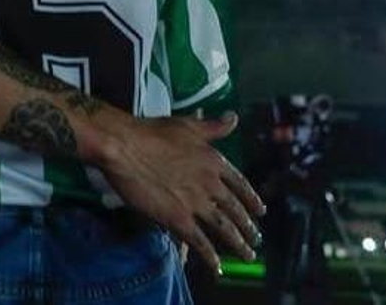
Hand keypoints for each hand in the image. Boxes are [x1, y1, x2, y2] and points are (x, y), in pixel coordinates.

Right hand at [97, 112, 264, 272]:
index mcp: (214, 161)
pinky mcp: (178, 219)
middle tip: (256, 238)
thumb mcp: (188, 125)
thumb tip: (233, 118)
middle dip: (248, 227)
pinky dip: (210, 257)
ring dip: (238, 244)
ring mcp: (196, 203)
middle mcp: (210, 183)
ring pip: (224, 228)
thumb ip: (213, 127)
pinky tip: (217, 267)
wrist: (125, 146)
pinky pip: (200, 242)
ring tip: (247, 254)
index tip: (261, 211)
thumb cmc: (152, 132)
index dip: (252, 199)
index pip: (240, 184)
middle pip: (235, 209)